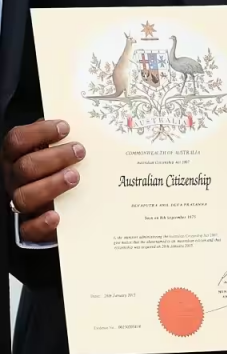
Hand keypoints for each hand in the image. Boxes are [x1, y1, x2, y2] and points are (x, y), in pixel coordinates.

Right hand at [1, 119, 84, 242]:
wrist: (62, 207)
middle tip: (80, 152)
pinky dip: (42, 223)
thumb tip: (84, 124)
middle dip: (55, 157)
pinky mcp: (30, 228)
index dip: (39, 132)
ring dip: (52, 185)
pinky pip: (28, 229)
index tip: (65, 128)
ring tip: (75, 177)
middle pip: (25, 167)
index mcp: (18, 157)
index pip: (17, 140)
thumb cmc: (59, 171)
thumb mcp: (59, 152)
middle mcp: (15, 179)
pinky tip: (57, 216)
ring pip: (25, 196)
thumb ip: (63, 139)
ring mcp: (21, 203)